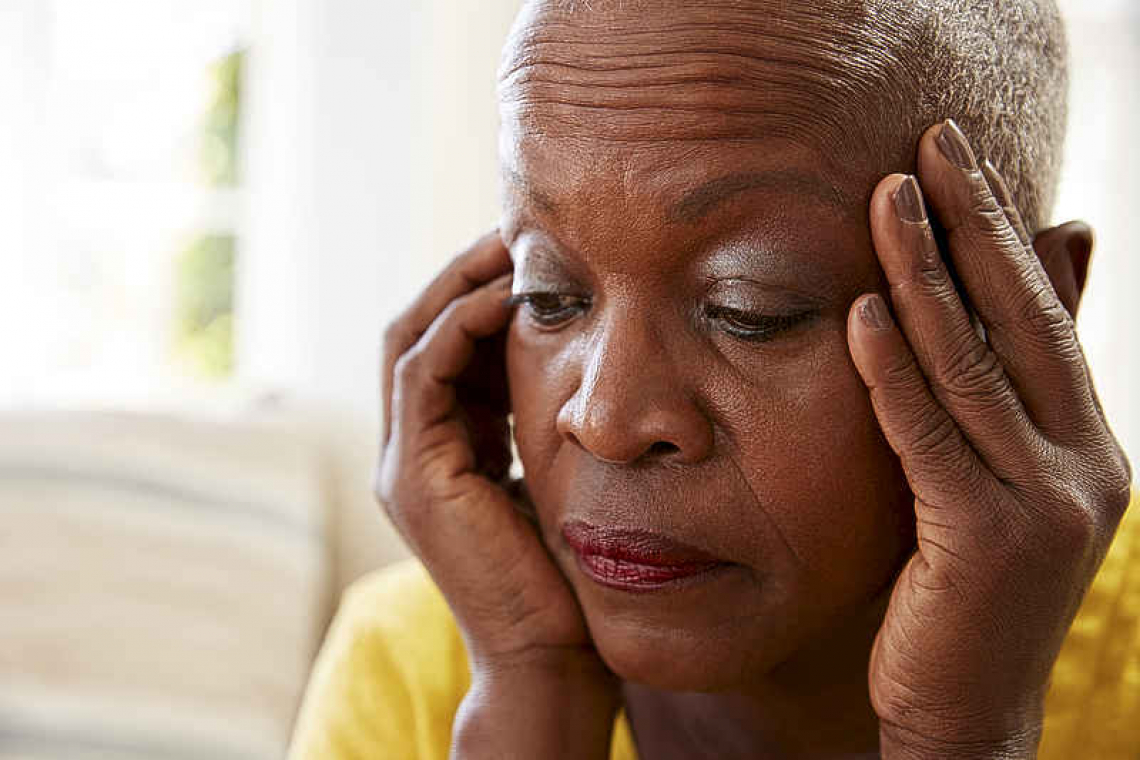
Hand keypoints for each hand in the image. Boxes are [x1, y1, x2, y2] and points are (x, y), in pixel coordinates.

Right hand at [375, 232, 617, 757]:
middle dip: (464, 273)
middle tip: (519, 227)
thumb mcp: (555, 472)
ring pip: (409, 337)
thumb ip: (545, 421)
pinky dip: (460, 325)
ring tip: (513, 244)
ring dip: (458, 283)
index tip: (537, 252)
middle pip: (418, 328)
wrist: (553, 652)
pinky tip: (511, 296)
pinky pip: (424, 372)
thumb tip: (583, 358)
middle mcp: (412, 449)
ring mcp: (403, 463)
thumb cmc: (570, 567)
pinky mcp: (413, 476)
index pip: (447, 345)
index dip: (482, 291)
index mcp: (444, 447)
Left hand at [848, 120, 1131, 758]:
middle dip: (975, 224)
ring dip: (931, 275)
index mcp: (1083, 438)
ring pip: (977, 367)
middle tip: (934, 142)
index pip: (1040, 311)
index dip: (1000, 230)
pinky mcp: (987, 541)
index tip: (957, 159)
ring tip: (892, 195)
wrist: (965, 707)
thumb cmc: (963, 586)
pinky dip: (897, 374)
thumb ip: (1003, 390)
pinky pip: (930, 439)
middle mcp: (1081, 460)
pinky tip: (864, 312)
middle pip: (1021, 319)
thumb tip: (1046, 265)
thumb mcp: (993, 478)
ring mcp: (1044, 502)